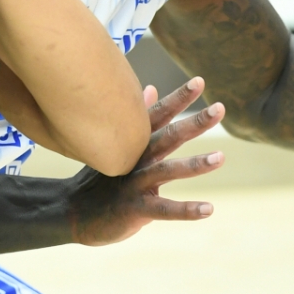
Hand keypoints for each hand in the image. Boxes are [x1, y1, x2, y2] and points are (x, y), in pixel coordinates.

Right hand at [67, 77, 224, 245]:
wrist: (72, 213)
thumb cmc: (99, 177)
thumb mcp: (116, 145)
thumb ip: (136, 119)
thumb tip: (152, 89)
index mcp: (134, 143)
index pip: (159, 115)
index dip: (179, 98)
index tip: (200, 81)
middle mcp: (135, 159)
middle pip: (168, 136)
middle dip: (194, 122)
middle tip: (219, 108)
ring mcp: (134, 183)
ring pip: (167, 171)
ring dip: (195, 164)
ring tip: (221, 156)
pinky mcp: (134, 209)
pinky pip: (163, 209)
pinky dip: (186, 210)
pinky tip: (209, 209)